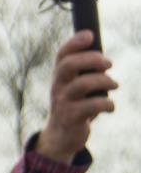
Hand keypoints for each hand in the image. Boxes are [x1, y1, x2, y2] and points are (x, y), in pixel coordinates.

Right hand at [35, 31, 116, 162]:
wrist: (61, 136)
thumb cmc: (75, 105)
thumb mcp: (75, 86)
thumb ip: (85, 71)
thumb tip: (104, 59)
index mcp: (60, 76)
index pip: (62, 54)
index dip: (74, 42)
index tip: (90, 36)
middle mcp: (58, 86)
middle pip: (69, 65)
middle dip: (92, 60)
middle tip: (109, 64)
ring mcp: (63, 102)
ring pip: (83, 84)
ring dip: (105, 81)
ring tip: (114, 85)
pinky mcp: (72, 117)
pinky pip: (93, 106)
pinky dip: (108, 104)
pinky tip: (109, 107)